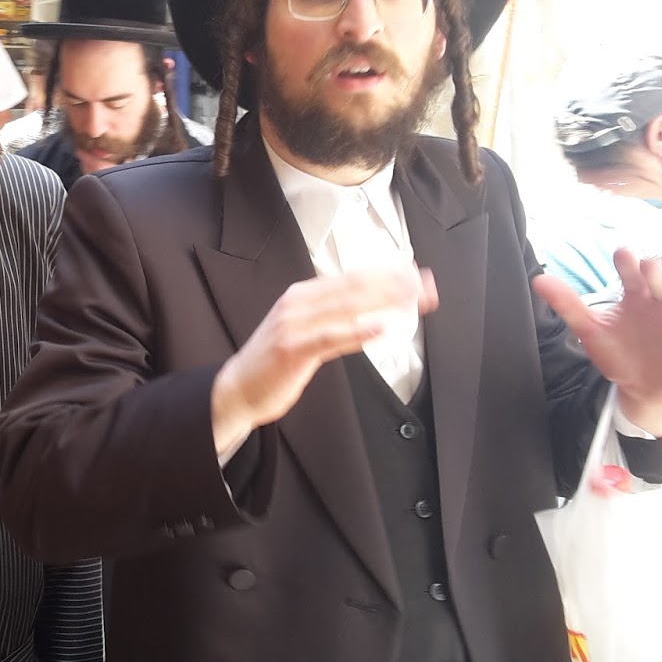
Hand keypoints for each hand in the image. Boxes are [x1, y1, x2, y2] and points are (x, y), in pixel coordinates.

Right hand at [211, 264, 436, 439]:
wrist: (237, 388)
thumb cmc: (274, 361)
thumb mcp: (302, 328)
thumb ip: (331, 316)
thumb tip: (370, 309)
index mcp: (302, 294)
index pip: (352, 277)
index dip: (387, 273)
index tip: (416, 274)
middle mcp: (298, 303)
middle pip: (354, 287)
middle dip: (393, 284)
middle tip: (424, 284)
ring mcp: (294, 324)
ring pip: (346, 307)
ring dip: (383, 301)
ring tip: (412, 298)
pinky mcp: (293, 348)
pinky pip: (332, 336)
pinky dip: (359, 330)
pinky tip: (382, 327)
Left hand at [534, 248, 661, 435]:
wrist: (645, 392)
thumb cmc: (621, 356)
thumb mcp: (591, 332)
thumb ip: (568, 305)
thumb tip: (538, 280)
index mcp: (636, 297)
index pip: (632, 274)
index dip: (628, 264)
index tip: (622, 254)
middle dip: (658, 274)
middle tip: (651, 266)